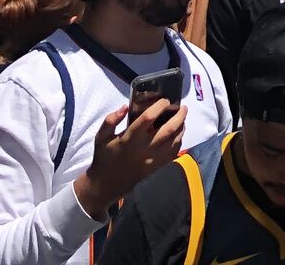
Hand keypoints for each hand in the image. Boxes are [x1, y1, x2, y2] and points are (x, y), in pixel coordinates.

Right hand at [75, 102, 186, 216]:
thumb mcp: (101, 137)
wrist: (107, 184)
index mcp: (130, 139)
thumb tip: (125, 107)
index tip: (165, 100)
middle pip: (168, 129)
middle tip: (183, 107)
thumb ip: (111, 120)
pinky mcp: (156, 167)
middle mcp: (144, 148)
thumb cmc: (105, 157)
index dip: (159, 106)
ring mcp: (152, 159)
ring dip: (182, 128)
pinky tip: (178, 134)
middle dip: (179, 116)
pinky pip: (173, 153)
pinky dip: (179, 142)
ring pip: (174, 141)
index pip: (148, 118)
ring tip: (182, 119)